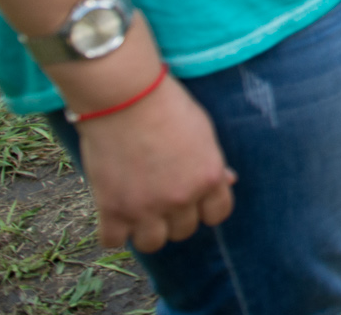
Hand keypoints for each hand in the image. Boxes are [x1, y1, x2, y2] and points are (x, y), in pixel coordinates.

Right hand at [76, 74, 235, 250]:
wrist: (125, 97)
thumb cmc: (167, 106)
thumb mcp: (203, 131)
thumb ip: (213, 162)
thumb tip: (228, 181)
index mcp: (208, 178)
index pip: (217, 214)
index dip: (204, 207)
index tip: (192, 199)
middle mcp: (182, 198)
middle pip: (184, 230)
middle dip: (174, 215)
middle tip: (159, 194)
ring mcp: (147, 207)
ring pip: (152, 243)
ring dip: (146, 229)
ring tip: (137, 209)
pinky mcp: (113, 209)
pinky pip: (113, 241)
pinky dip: (113, 232)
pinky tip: (113, 213)